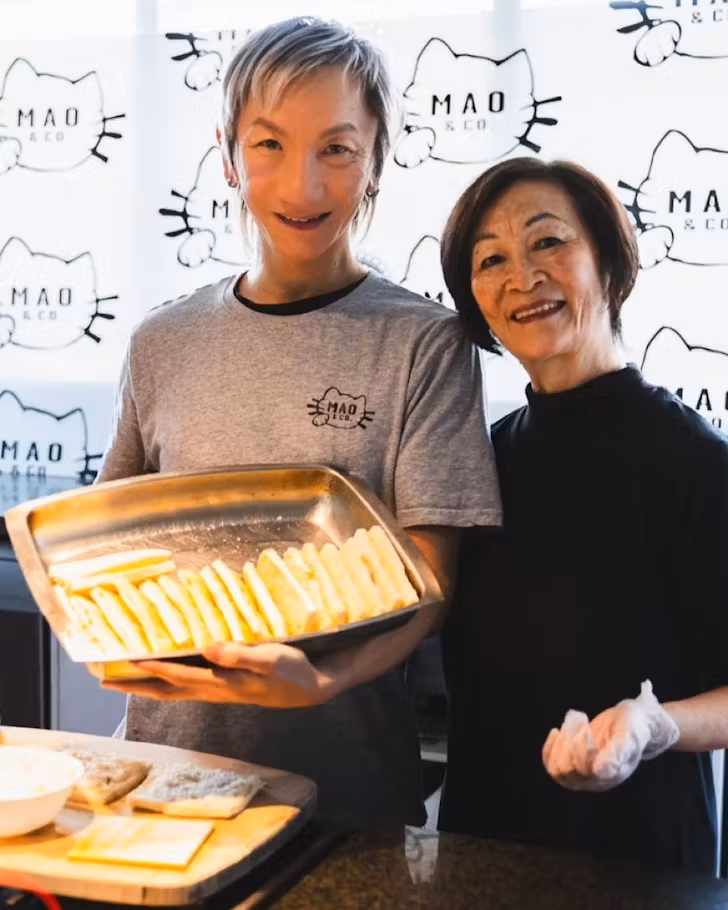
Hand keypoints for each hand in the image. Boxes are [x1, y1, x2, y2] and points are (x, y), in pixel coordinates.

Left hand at [101, 642, 337, 708]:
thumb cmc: (292, 671)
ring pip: (175, 689)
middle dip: (136, 685)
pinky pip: (189, 684)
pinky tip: (168, 671)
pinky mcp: (227, 685)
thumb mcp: (271, 659)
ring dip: (148, 684)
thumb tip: (208, 649)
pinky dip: (170, 679)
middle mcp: (216, 689)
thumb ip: (240, 655)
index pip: (180, 676)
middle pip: (167, 690)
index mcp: (223, 683)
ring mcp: (220, 690)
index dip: (153, 668)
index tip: (126, 660)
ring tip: (125, 677)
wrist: (313, 687)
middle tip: (105, 679)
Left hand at [542, 681, 679, 791]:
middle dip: (568, 742)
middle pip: (566, 770)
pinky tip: (556, 731)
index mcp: (613, 773)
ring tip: (573, 722)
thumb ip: (619, 750)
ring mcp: (584, 775)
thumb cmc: (633, 727)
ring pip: (557, 770)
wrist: (633, 722)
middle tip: (582, 720)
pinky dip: (550, 749)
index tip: (586, 726)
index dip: (579, 749)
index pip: (584, 770)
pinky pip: (552, 766)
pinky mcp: (574, 766)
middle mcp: (598, 780)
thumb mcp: (630, 734)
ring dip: (559, 744)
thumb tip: (600, 770)